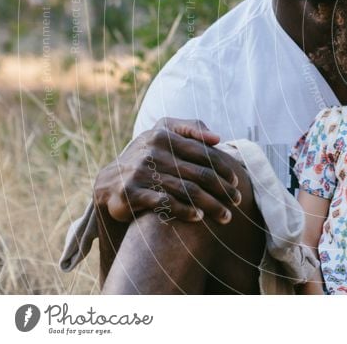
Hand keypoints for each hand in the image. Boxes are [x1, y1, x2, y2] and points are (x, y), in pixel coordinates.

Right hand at [93, 118, 241, 224]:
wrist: (109, 181)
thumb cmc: (148, 157)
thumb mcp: (164, 134)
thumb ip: (190, 129)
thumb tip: (217, 137)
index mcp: (163, 134)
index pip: (203, 153)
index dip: (223, 168)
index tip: (236, 181)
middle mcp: (151, 151)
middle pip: (199, 174)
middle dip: (222, 190)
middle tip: (237, 201)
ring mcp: (140, 172)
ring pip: (187, 190)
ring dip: (211, 205)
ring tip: (226, 216)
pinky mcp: (130, 193)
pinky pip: (165, 203)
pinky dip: (185, 211)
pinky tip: (199, 217)